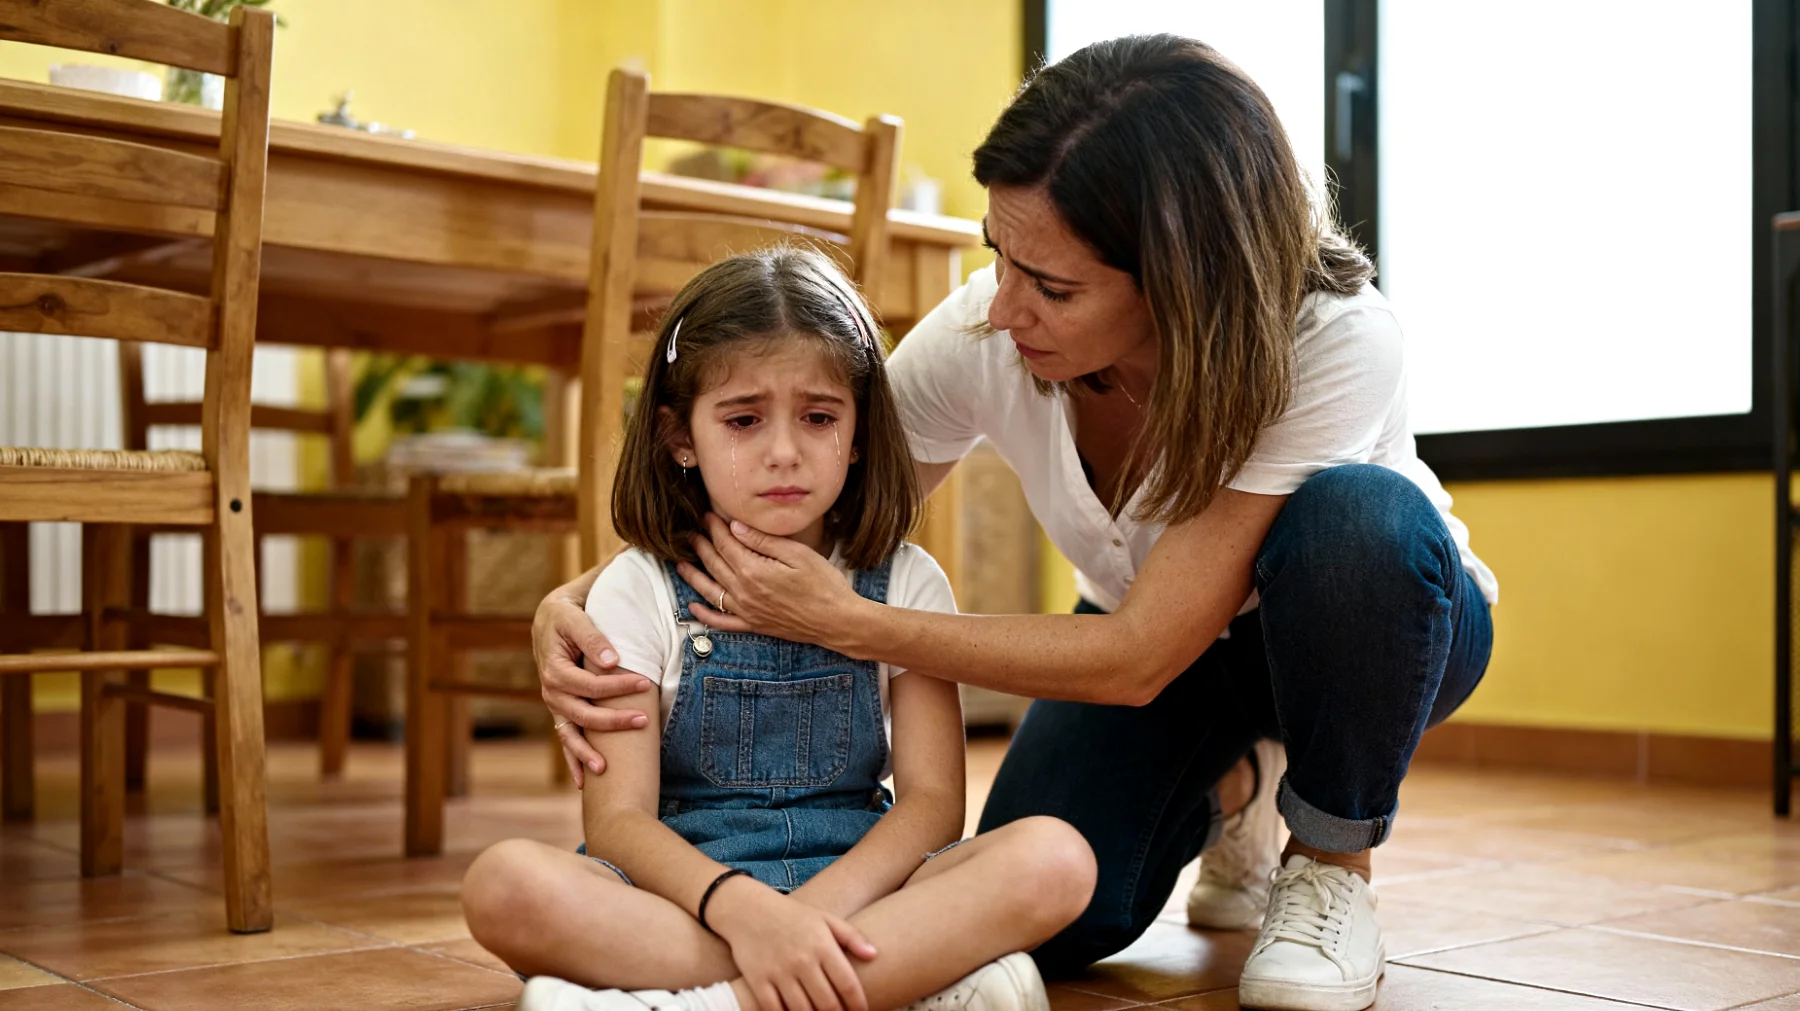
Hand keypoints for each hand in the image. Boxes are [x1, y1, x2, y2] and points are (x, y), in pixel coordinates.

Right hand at [532, 572, 654, 785]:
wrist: (550, 618)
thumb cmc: (567, 614)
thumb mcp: (575, 617)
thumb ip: (592, 637)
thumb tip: (612, 662)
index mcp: (554, 668)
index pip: (588, 684)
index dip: (617, 687)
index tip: (646, 683)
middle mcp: (551, 691)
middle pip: (582, 714)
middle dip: (612, 721)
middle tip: (644, 722)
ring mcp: (555, 704)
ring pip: (569, 734)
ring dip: (586, 753)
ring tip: (605, 770)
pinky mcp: (561, 710)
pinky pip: (565, 739)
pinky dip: (573, 760)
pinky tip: (583, 782)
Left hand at [676, 514, 863, 644]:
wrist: (837, 621)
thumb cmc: (824, 585)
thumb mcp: (798, 554)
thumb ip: (763, 541)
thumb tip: (735, 527)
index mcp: (754, 570)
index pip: (726, 544)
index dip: (715, 528)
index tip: (708, 515)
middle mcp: (744, 592)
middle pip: (715, 564)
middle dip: (701, 546)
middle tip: (692, 533)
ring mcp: (747, 611)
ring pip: (710, 592)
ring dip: (693, 577)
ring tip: (680, 564)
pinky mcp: (754, 625)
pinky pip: (722, 622)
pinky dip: (705, 615)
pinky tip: (694, 607)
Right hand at [709, 877, 876, 1010]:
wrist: (747, 910)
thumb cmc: (792, 916)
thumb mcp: (824, 918)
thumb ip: (851, 936)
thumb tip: (874, 955)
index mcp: (822, 945)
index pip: (847, 984)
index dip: (858, 1004)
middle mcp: (802, 960)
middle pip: (828, 1003)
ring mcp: (779, 972)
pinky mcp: (758, 981)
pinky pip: (775, 1010)